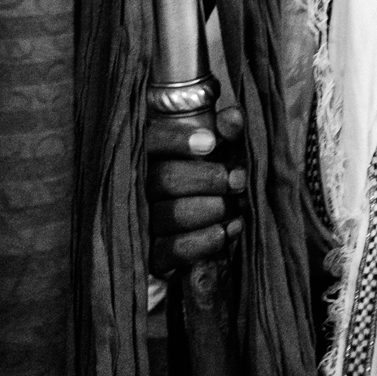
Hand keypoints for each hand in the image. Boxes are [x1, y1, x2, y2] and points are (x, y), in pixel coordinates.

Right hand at [146, 103, 245, 272]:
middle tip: (237, 180)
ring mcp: (142, 224)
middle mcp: (138, 188)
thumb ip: (229, 132)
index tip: (211, 143)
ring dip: (213, 208)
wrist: (213, 231)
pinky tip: (229, 229)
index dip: (177, 141)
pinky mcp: (152, 257)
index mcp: (151, 154)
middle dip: (208, 178)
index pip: (151, 141)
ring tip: (237, 205)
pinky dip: (207, 239)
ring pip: (172, 214)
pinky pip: (174, 249)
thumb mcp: (225, 152)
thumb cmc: (215, 181)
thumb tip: (232, 118)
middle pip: (164, 179)